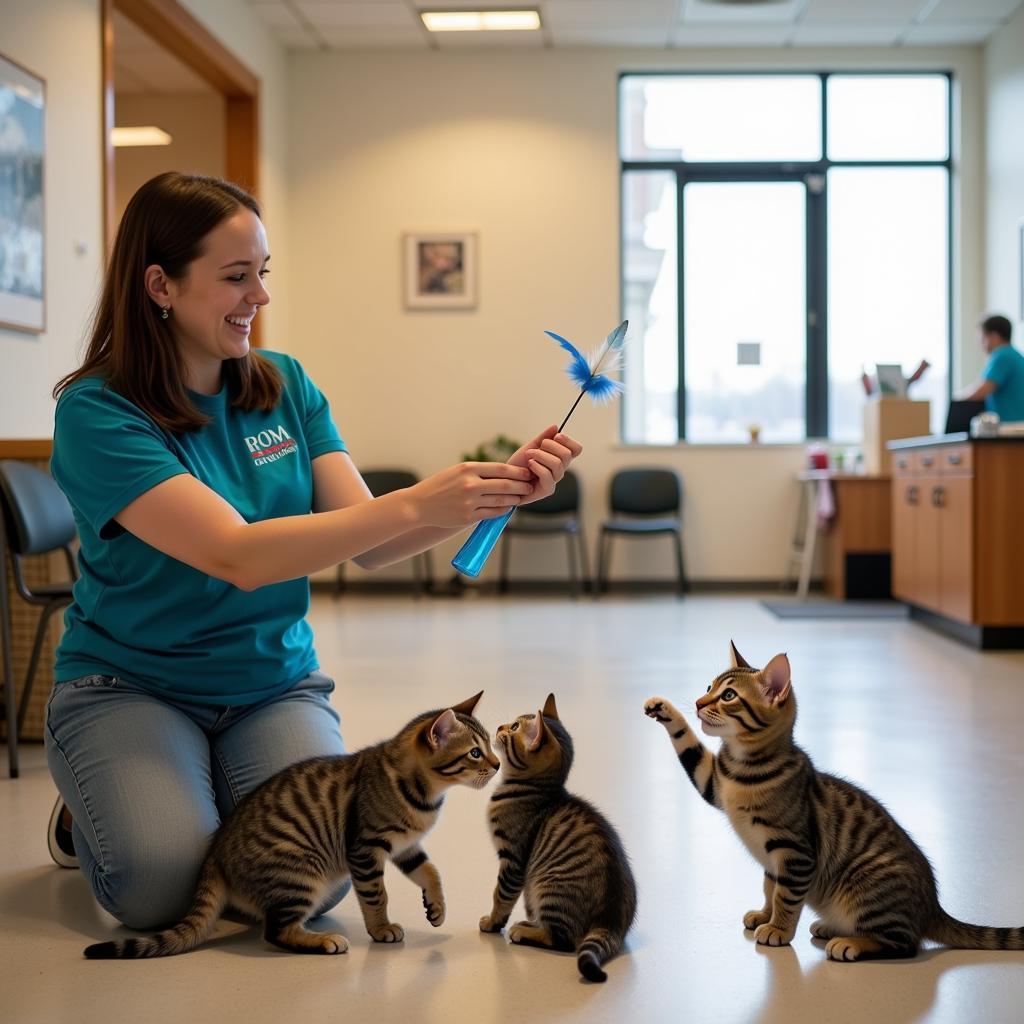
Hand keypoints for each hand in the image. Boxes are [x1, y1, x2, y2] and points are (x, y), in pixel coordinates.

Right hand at [409, 462, 533, 527]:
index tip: (527, 473)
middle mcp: (470, 484)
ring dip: (514, 499)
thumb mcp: (457, 471)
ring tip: (521, 497)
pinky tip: (508, 507)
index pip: (501, 469)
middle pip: (505, 485)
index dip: (517, 472)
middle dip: (521, 486)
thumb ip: (478, 471)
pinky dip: (503, 510)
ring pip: (501, 500)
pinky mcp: (467, 517)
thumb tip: (504, 473)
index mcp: (468, 469)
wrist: (419, 504)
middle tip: (530, 486)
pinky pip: (492, 513)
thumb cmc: (440, 485)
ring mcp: (469, 502)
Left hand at [508, 426, 582, 504]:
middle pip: (567, 454)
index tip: (556, 436)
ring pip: (557, 464)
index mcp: (559, 458)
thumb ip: (543, 437)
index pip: (576, 449)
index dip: (568, 441)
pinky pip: (547, 475)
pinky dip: (537, 466)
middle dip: (550, 446)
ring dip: (540, 455)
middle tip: (535, 448)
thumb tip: (556, 427)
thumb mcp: (530, 447)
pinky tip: (529, 464)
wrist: (506, 479)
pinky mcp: (547, 490)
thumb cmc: (518, 464)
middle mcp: (560, 470)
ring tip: (529, 455)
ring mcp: (554, 480)